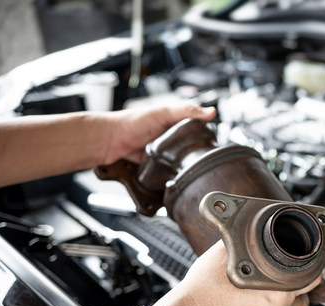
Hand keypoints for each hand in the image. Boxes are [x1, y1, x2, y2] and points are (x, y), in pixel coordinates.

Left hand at [101, 103, 216, 165]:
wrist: (109, 141)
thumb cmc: (132, 122)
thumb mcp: (164, 113)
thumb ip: (187, 111)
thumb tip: (210, 111)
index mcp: (174, 121)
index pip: (197, 127)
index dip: (206, 134)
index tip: (215, 142)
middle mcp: (169, 136)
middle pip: (190, 146)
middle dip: (195, 152)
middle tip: (203, 159)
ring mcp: (162, 151)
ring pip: (180, 160)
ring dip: (183, 164)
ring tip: (191, 169)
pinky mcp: (155, 164)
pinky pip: (167, 170)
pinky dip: (171, 172)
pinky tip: (176, 174)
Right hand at [153, 241, 319, 305]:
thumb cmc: (202, 292)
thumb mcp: (223, 254)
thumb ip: (241, 240)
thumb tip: (244, 226)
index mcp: (278, 291)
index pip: (312, 279)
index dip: (312, 271)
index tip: (310, 268)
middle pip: (302, 301)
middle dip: (296, 291)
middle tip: (284, 283)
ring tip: (261, 297)